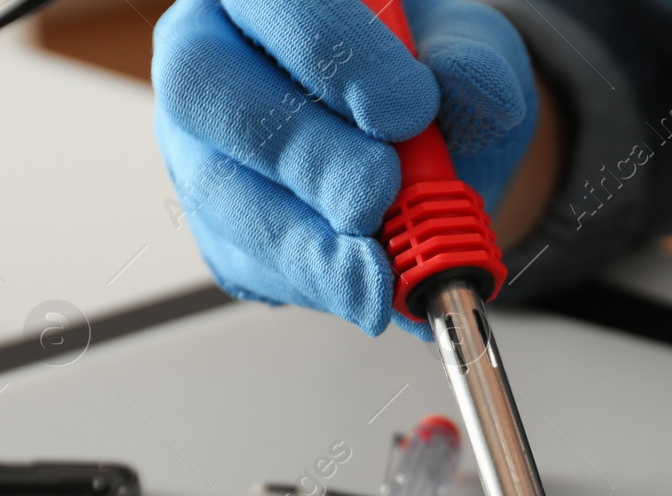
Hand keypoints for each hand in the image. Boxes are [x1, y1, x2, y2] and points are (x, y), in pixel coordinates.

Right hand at [152, 0, 535, 336]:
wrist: (432, 151)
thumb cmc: (429, 80)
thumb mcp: (470, 53)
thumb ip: (473, 61)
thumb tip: (469, 82)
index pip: (269, 2)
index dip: (332, 57)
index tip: (408, 114)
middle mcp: (210, 52)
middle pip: (207, 89)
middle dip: (303, 153)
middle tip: (379, 194)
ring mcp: (198, 142)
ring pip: (217, 187)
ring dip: (305, 241)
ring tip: (378, 271)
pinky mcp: (216, 220)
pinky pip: (242, 256)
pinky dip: (311, 281)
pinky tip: (363, 289)